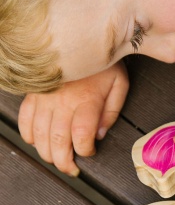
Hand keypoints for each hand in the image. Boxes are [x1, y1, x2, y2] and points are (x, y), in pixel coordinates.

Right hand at [18, 62, 128, 176]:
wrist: (79, 35)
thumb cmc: (103, 62)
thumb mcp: (119, 83)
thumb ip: (112, 111)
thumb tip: (100, 133)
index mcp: (87, 100)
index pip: (81, 135)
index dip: (84, 150)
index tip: (89, 152)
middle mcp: (63, 101)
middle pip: (58, 140)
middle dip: (64, 161)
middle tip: (71, 170)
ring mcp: (45, 96)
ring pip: (39, 133)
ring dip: (47, 152)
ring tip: (56, 160)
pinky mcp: (34, 92)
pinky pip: (25, 117)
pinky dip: (28, 133)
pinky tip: (36, 141)